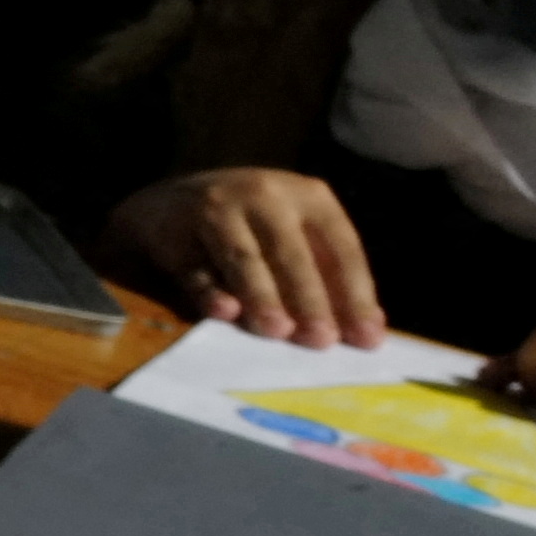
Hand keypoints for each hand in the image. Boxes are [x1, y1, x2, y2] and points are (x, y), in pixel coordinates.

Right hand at [103, 166, 383, 343]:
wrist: (170, 202)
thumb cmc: (251, 227)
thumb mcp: (293, 236)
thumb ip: (323, 275)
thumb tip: (361, 330)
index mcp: (309, 196)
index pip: (340, 246)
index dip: (355, 292)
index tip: (366, 336)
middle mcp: (267, 196)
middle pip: (293, 252)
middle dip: (310, 299)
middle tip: (322, 340)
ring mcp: (218, 210)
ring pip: (245, 257)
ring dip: (263, 295)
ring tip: (278, 331)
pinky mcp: (176, 232)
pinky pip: (196, 267)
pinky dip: (210, 290)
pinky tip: (224, 311)